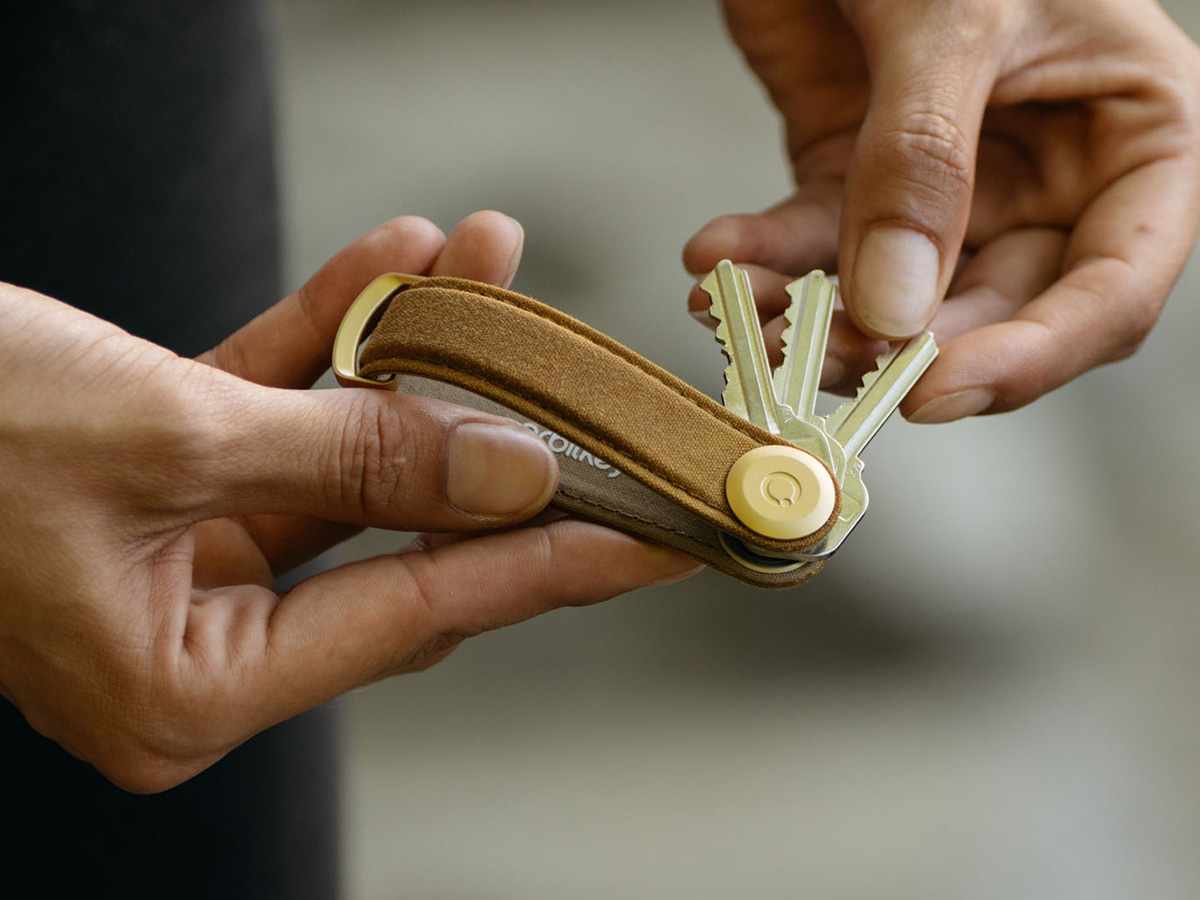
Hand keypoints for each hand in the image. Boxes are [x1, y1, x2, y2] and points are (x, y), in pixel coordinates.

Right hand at [0, 211, 697, 792]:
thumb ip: (353, 458)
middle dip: (483, 423)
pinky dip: (325, 338)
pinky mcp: (160, 481)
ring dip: (408, 352)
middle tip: (585, 368)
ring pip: (338, 452)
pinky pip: (271, 409)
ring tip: (487, 259)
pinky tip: (396, 263)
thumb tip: (515, 470)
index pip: (425, 613)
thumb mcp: (168, 437)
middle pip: (394, 527)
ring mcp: (178, 560)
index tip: (664, 537)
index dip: (556, 563)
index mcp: (188, 688)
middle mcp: (192, 640)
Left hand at [685, 0, 1199, 420]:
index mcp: (1129, 138)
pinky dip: (763, 259)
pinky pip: (814, 243)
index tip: (934, 391)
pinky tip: (713, 261)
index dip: (1032, 358)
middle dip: (897, 347)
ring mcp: (947, 186)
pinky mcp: (857, 175)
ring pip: (892, 297)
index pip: (1112, 289)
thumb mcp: (955, 20)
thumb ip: (923, 163)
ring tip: (748, 315)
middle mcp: (1045, 177)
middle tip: (811, 356)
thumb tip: (891, 309)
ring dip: (815, 320)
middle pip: (988, 310)